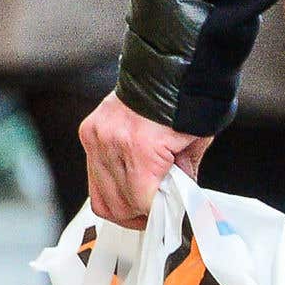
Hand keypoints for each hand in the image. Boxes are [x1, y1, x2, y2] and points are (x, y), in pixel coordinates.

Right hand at [79, 97, 211, 225]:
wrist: (168, 65)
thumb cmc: (187, 100)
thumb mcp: (195, 146)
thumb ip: (182, 180)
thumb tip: (176, 207)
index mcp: (141, 147)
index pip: (141, 201)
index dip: (156, 216)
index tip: (167, 220)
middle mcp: (112, 142)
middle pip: (118, 204)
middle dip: (139, 215)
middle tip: (155, 215)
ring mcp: (97, 136)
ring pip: (101, 195)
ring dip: (122, 205)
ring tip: (142, 202)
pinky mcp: (89, 131)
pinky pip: (93, 175)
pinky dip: (110, 186)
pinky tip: (127, 185)